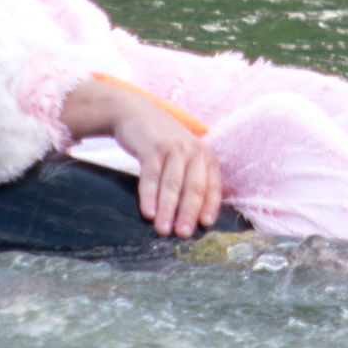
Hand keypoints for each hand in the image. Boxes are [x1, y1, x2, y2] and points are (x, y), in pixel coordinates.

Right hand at [60, 80, 222, 236]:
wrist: (134, 113)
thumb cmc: (162, 143)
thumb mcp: (184, 156)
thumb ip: (194, 179)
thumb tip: (200, 214)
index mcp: (206, 156)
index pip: (212, 186)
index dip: (209, 207)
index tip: (204, 226)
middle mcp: (194, 150)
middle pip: (194, 188)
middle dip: (188, 214)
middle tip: (183, 234)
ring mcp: (174, 148)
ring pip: (173, 185)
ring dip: (168, 210)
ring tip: (163, 230)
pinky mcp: (153, 147)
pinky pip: (152, 176)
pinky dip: (149, 196)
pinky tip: (148, 212)